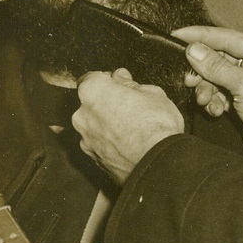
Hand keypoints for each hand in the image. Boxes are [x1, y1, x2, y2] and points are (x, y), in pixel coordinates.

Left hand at [73, 69, 184, 183]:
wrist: (159, 164)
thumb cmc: (157, 126)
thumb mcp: (152, 93)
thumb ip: (130, 84)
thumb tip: (121, 78)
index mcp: (93, 92)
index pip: (92, 78)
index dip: (109, 80)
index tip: (122, 85)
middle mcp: (82, 115)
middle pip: (91, 104)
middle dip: (107, 105)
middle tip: (131, 109)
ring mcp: (86, 140)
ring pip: (95, 127)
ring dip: (108, 126)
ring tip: (133, 132)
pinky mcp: (94, 160)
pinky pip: (100, 146)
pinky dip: (111, 145)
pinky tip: (130, 147)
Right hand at [174, 26, 242, 173]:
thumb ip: (217, 66)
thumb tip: (192, 50)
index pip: (228, 37)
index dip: (201, 36)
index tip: (177, 35)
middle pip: (220, 58)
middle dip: (202, 69)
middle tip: (188, 79)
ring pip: (217, 78)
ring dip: (206, 88)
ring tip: (203, 100)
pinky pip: (220, 94)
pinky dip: (213, 101)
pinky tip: (215, 111)